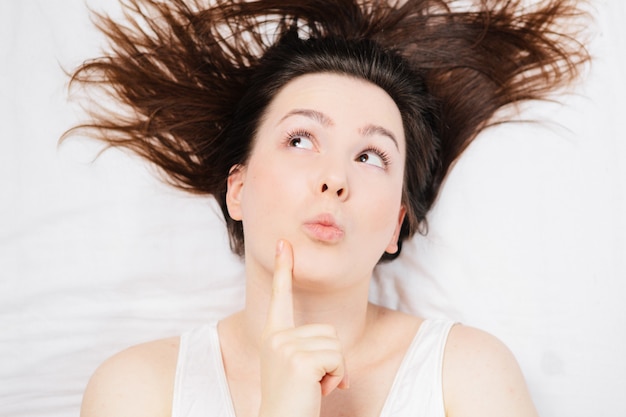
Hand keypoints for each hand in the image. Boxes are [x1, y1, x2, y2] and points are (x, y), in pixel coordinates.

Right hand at [258, 239, 348, 416]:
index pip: (280, 297)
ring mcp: (285, 346)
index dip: (284, 269)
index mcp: (273, 335)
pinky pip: (338, 358)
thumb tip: (333, 346)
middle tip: (313, 382)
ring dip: (334, 370)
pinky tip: (318, 390)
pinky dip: (336, 378)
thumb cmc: (295, 400)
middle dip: (331, 360)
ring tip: (314, 386)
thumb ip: (306, 347)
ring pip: (336, 344)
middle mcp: (275, 336)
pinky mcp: (299, 359)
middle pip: (328, 330)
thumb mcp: (297, 367)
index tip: (284, 243)